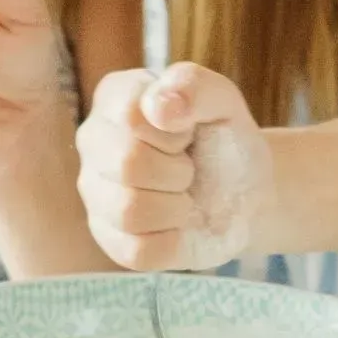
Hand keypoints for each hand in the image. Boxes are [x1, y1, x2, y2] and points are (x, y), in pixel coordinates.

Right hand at [76, 61, 270, 272]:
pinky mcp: (109, 238)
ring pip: (129, 211)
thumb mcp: (223, 100)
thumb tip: (159, 107)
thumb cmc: (224, 138)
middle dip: (178, 170)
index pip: (130, 117)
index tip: (189, 132)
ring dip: (177, 206)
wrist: (244, 191)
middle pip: (127, 165)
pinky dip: (174, 240)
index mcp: (114, 98)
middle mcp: (93, 143)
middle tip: (190, 166)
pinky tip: (178, 223)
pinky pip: (138, 250)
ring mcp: (95, 193)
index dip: (176, 132)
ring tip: (183, 194)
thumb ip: (194, 86)